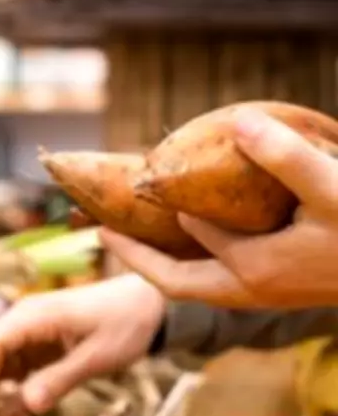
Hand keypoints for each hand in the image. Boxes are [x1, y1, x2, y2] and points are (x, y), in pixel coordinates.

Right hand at [0, 274, 165, 415]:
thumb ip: (61, 378)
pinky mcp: (34, 346)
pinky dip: (7, 395)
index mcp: (33, 315)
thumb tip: (26, 405)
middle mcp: (21, 320)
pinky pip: (10, 370)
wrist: (147, 304)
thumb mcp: (99, 355)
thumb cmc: (126, 323)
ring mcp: (26, 332)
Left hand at [102, 108, 337, 308]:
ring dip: (163, 261)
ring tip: (139, 234)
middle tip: (101, 235)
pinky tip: (193, 233)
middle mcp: (250, 290)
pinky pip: (219, 278)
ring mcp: (266, 293)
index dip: (147, 226)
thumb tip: (236, 121)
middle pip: (174, 283)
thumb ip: (285, 157)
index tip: (115, 202)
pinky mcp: (280, 286)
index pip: (182, 247)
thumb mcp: (334, 189)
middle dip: (136, 259)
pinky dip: (195, 257)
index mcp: (251, 270)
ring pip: (197, 284)